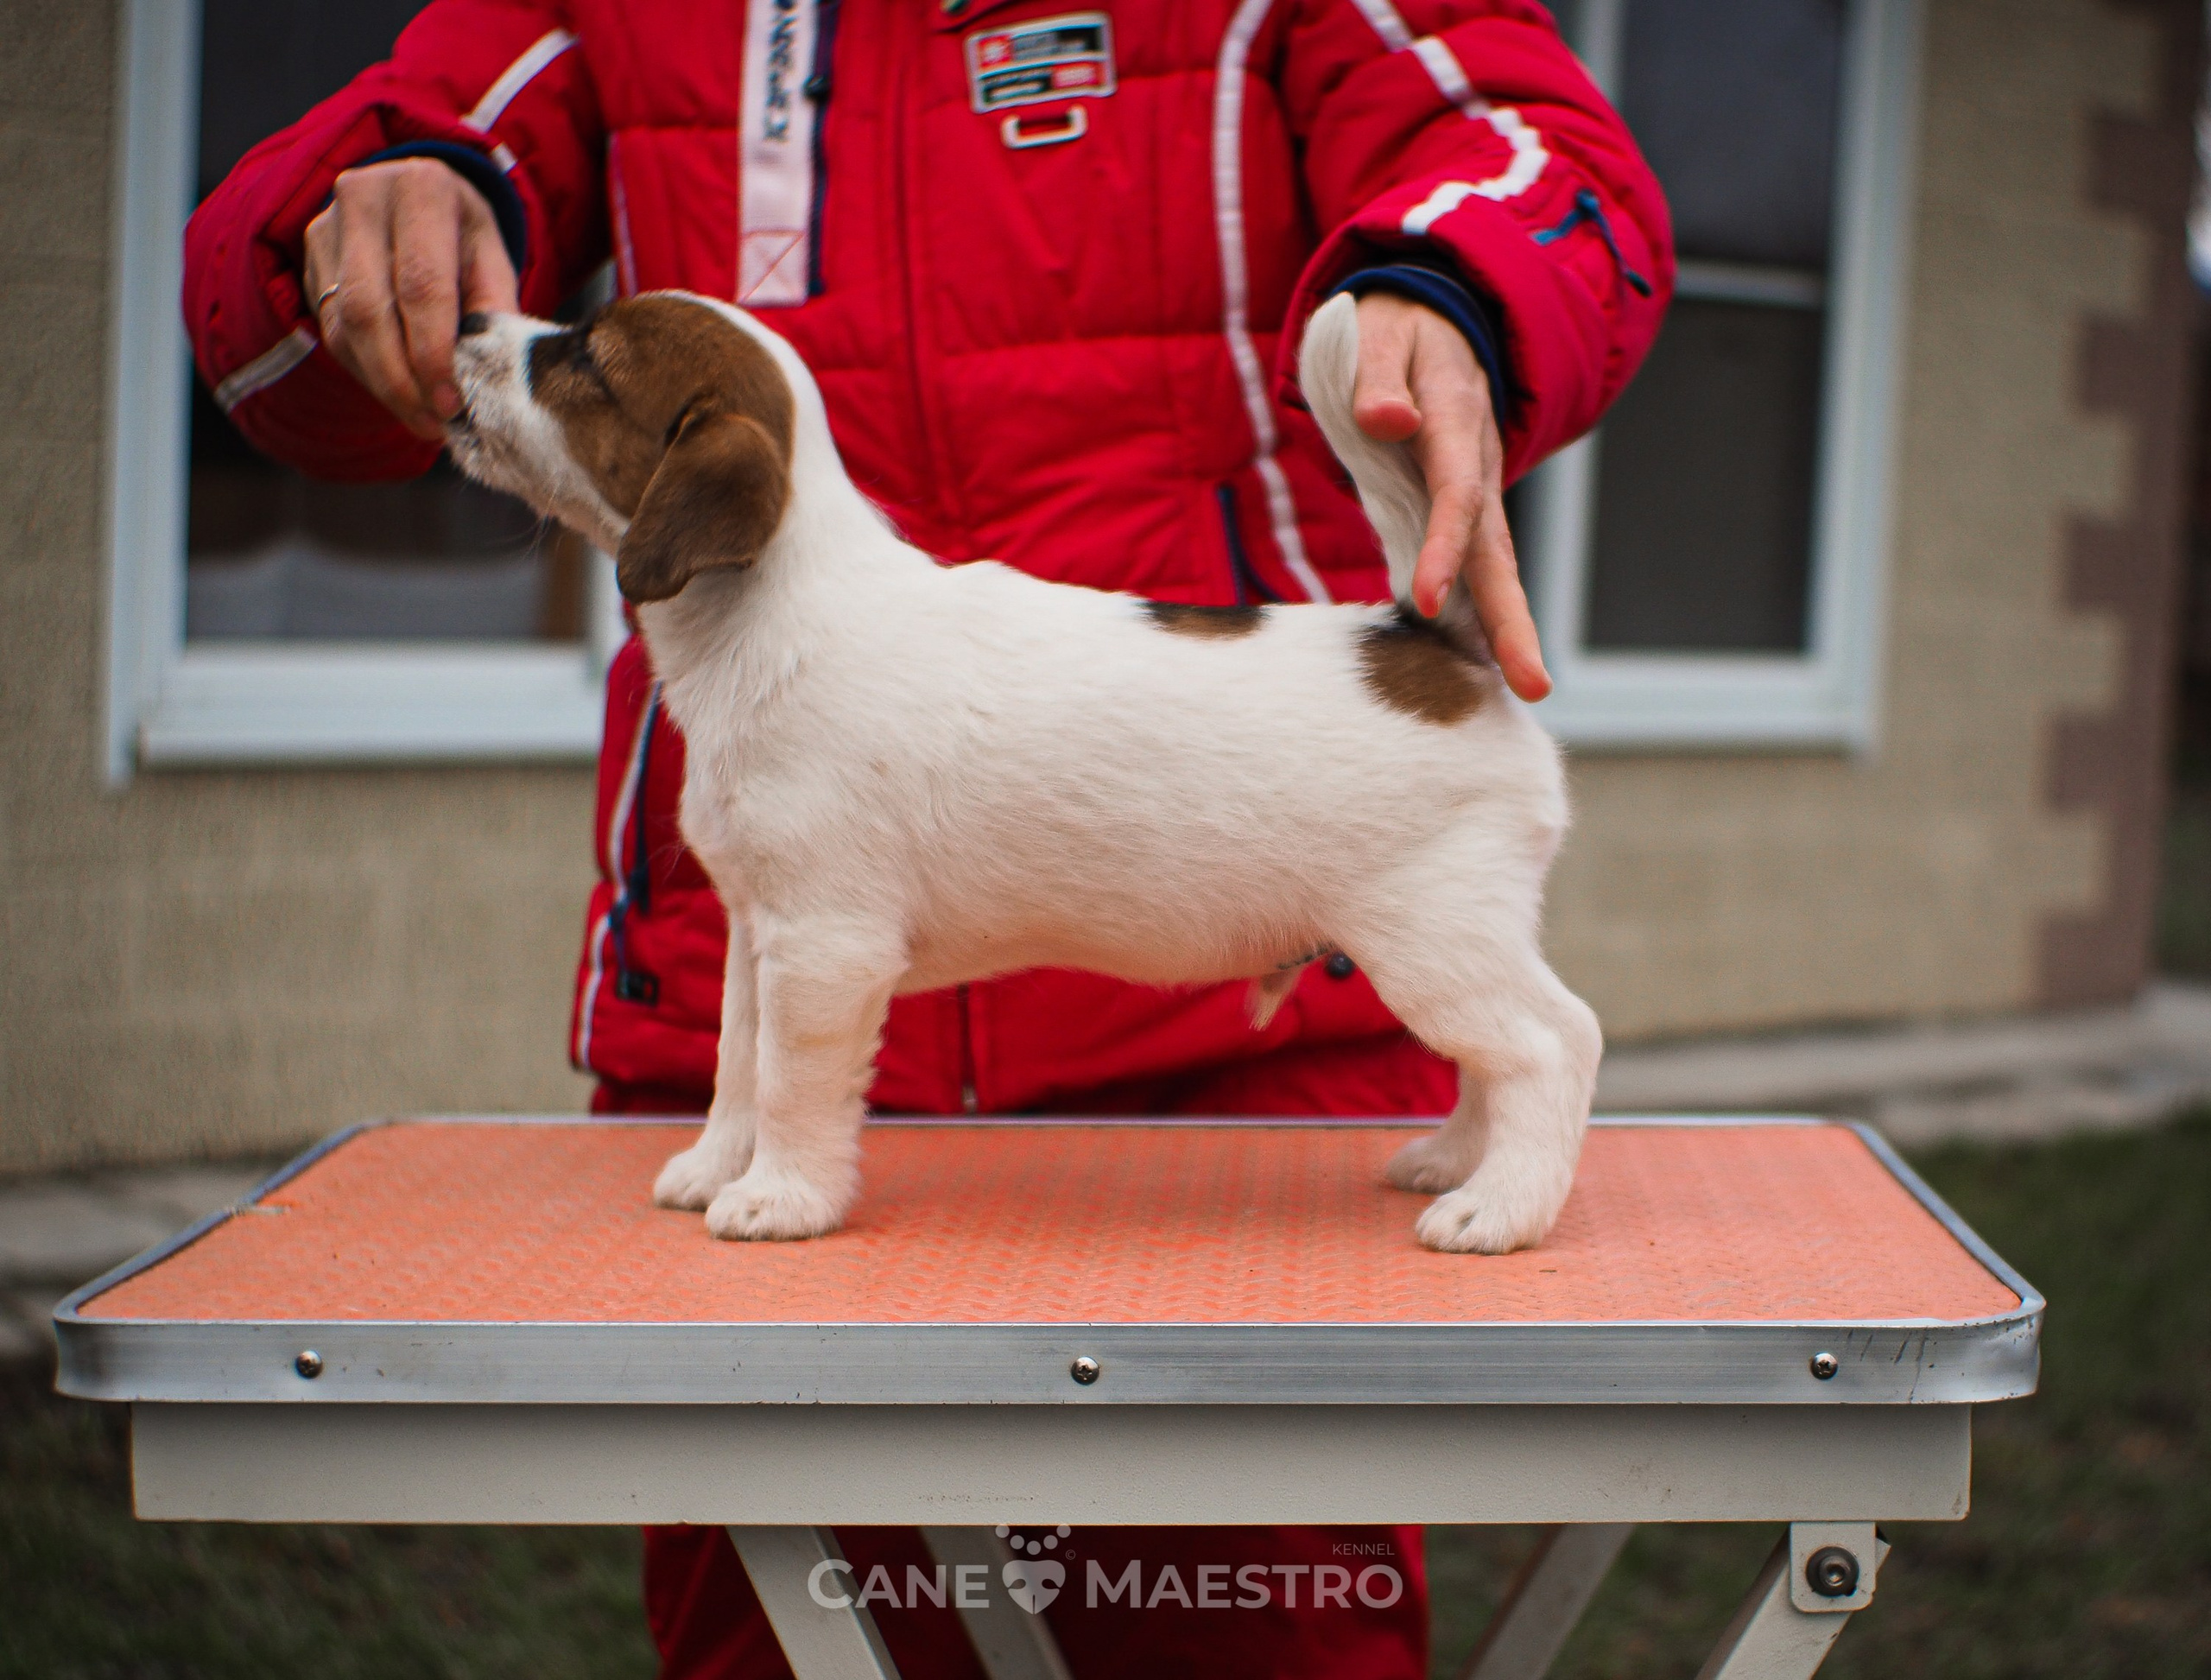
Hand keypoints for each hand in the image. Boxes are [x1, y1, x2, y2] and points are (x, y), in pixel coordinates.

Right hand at [302, 157, 518, 441]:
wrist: (416, 200)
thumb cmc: (464, 237)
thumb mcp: (493, 262)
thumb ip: (493, 312)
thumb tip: (487, 376)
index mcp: (422, 189)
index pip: (421, 286)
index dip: (433, 353)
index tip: (451, 405)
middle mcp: (364, 198)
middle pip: (370, 310)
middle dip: (402, 380)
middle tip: (434, 423)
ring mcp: (327, 227)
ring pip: (344, 325)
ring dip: (383, 384)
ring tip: (421, 418)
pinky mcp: (311, 258)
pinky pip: (331, 330)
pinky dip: (367, 371)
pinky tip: (397, 392)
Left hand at [1351, 291, 1549, 701]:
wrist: (1431, 316)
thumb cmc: (1391, 330)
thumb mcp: (1376, 334)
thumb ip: (1376, 378)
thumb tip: (1385, 421)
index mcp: (1454, 419)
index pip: (1456, 493)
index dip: (1447, 547)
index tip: (1429, 599)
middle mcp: (1476, 460)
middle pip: (1498, 548)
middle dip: (1512, 616)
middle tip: (1533, 681)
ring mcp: (1476, 486)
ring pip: (1497, 562)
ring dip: (1511, 625)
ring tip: (1530, 686)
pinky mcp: (1465, 505)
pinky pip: (1478, 562)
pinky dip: (1486, 610)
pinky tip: (1489, 663)